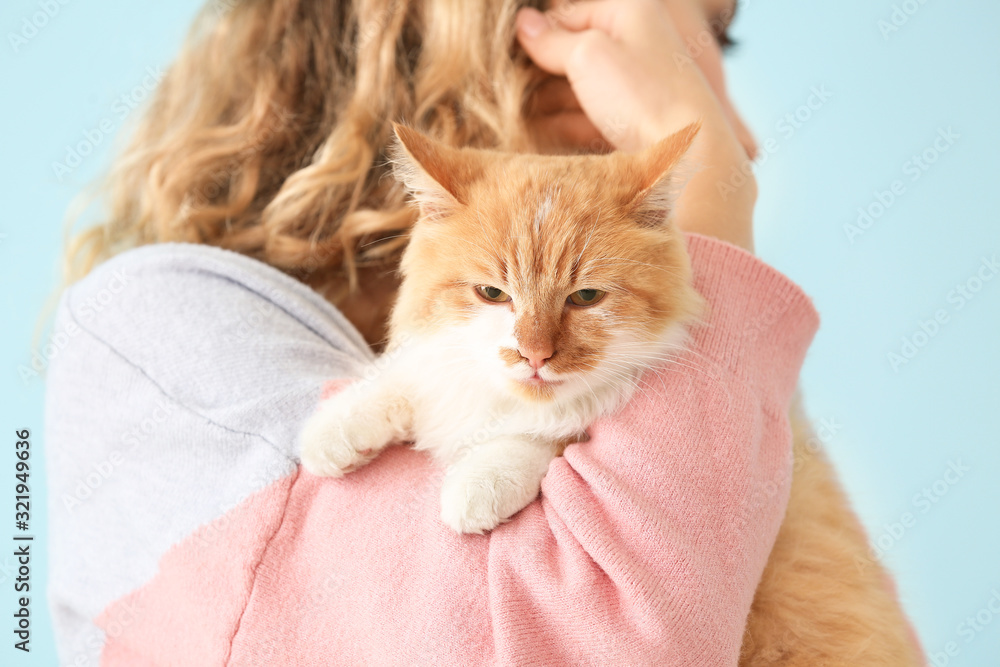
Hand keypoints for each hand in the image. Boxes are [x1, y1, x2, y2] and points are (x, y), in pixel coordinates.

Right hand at [517, 0, 756, 249]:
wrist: (688, 155)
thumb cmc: (642, 94)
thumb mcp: (589, 55)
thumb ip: (552, 39)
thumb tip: (522, 23)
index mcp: (629, 13)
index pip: (568, 14)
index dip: (535, 34)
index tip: (502, 57)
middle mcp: (634, 45)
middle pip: (571, 53)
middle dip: (538, 72)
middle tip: (503, 91)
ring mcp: (633, 87)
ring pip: (576, 89)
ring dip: (544, 103)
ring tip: (512, 117)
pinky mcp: (630, 123)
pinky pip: (587, 119)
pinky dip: (562, 126)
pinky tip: (537, 137)